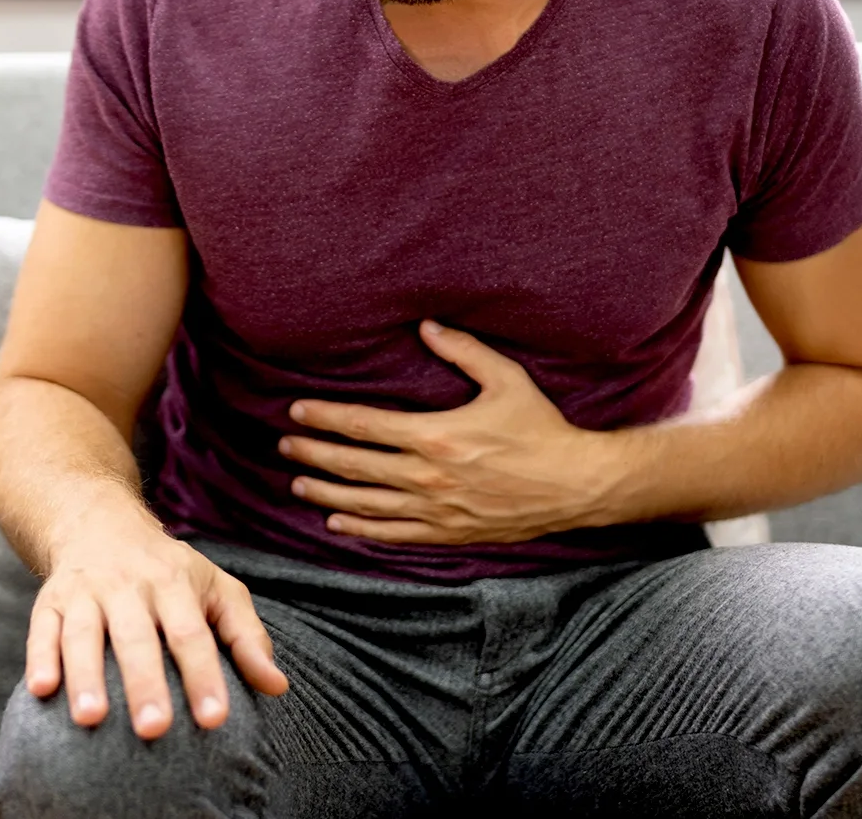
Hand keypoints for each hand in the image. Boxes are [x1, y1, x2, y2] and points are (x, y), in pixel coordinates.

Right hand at [26, 514, 289, 738]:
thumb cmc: (168, 568)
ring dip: (85, 675)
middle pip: (137, 636)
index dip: (203, 676)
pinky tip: (40, 690)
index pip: (192, 633)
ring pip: (84, 633)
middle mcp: (128, 585)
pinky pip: (42, 629)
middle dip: (144, 683)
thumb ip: (247, 637)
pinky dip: (39, 658)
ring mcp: (86, 592)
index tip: (215, 719)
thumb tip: (278, 687)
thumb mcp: (216, 588)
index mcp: (174, 583)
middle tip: (153, 730)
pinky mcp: (50, 601)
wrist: (97, 520)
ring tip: (91, 719)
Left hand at [280, 319, 627, 544]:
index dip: (326, 418)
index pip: (364, 426)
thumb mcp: (506, 379)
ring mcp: (436, 509)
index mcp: (435, 435)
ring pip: (366, 504)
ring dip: (327, 495)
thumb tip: (426, 326)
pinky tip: (338, 525)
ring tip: (298, 486)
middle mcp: (427, 476)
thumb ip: (462, 351)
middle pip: (355, 466)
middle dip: (314, 455)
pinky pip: (394, 534)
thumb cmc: (541, 429)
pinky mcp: (449, 532)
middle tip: (285, 446)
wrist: (576, 485)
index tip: (297, 411)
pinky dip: (361, 530)